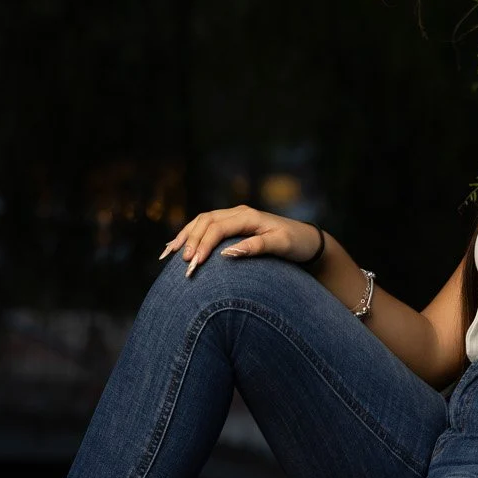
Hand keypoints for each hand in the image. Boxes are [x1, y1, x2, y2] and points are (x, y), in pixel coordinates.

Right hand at [159, 205, 321, 277]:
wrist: (307, 241)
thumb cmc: (296, 244)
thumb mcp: (280, 246)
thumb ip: (255, 248)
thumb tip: (226, 254)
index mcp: (248, 216)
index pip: (217, 227)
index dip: (203, 244)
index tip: (194, 263)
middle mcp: (238, 213)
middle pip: (204, 222)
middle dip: (190, 241)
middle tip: (182, 264)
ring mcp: (234, 217)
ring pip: (201, 222)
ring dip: (184, 237)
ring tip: (169, 254)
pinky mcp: (232, 225)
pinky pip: (205, 227)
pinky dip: (189, 235)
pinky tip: (175, 247)